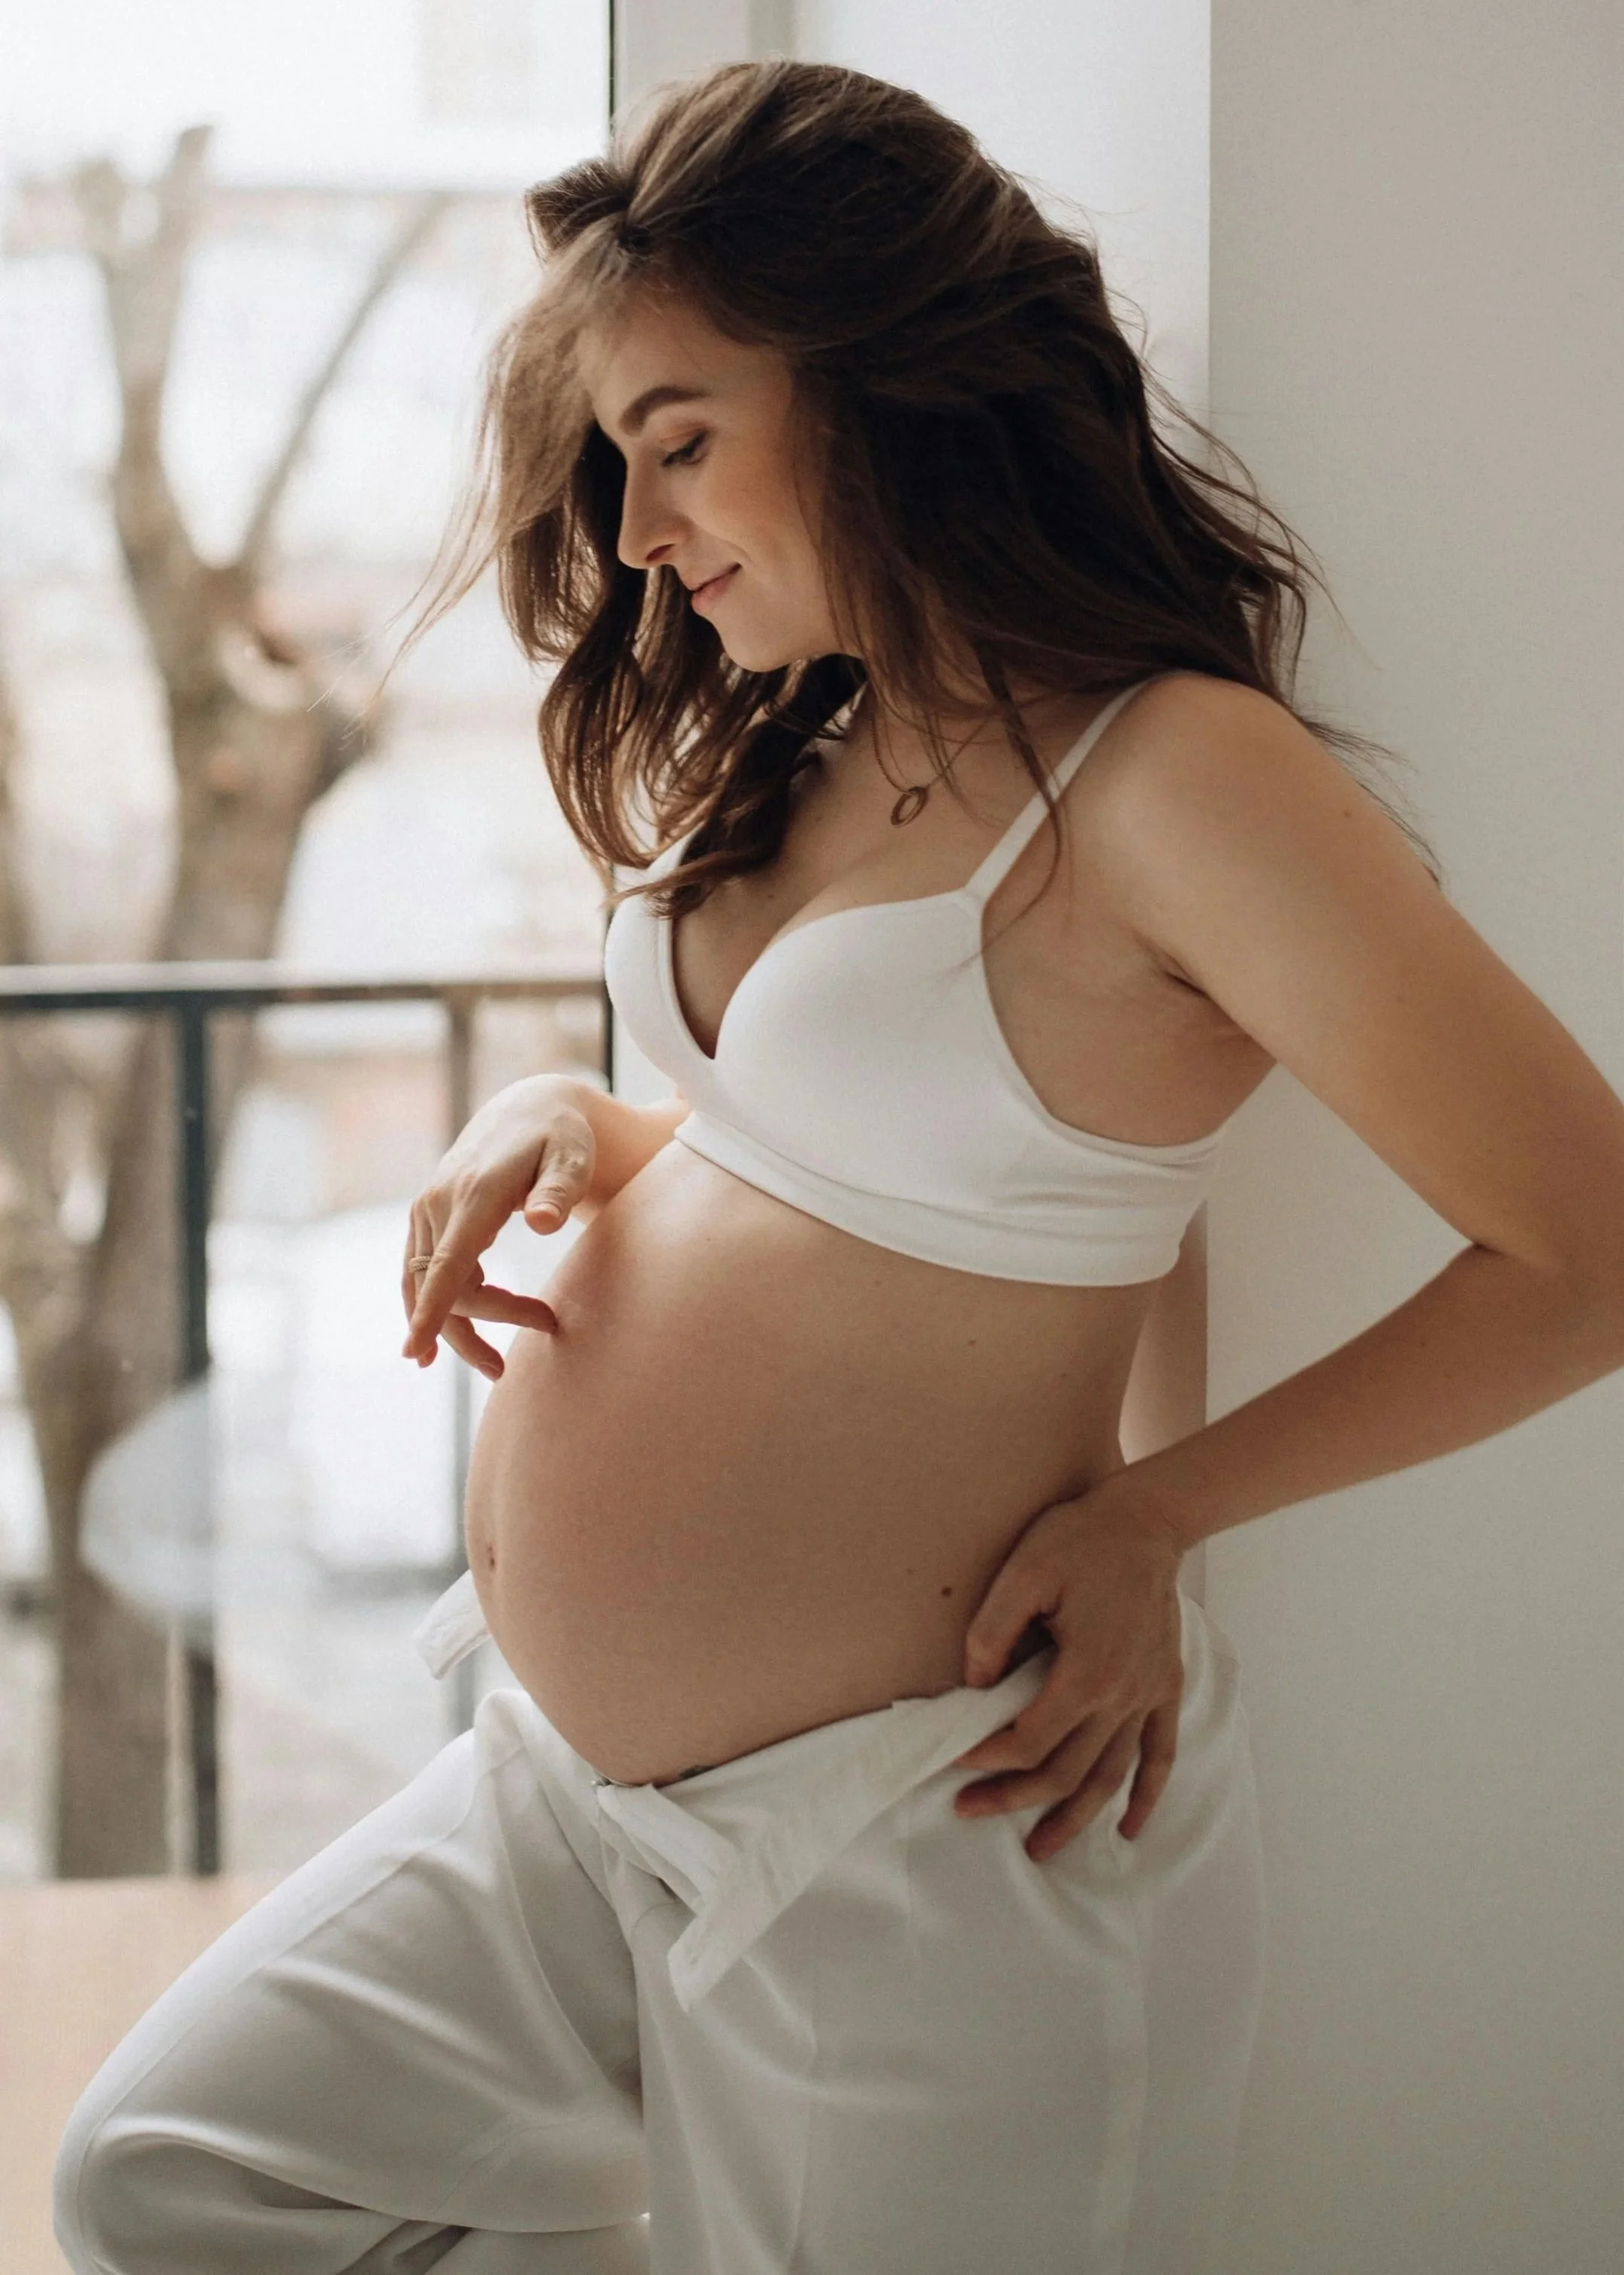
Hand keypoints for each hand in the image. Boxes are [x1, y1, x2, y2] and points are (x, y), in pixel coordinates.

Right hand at [401, 1076, 595, 1378]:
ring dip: (458, 1328)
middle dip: (488, 1322)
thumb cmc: (559, 1138)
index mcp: (474, 1194)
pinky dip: (429, 1309)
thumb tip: (546, 1223)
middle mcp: (439, 1204)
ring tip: (498, 1366)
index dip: (432, 1308)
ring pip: (426, 1286)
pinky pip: (421, 1274)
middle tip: (549, 1324)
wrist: (528, 1111)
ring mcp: (427, 1211)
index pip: (447, 1261)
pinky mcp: (427, 1219)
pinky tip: (435, 1346)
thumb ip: (560, 1189)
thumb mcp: (572, 1157)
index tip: (415, 1350)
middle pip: (444, 1285)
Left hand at [951, 1486, 1187, 1861]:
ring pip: (1110, 1776)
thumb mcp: (1023, 1573)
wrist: (1147, 1520)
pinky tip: (1130, 1828)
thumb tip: (973, 1686)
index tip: (951, 1760)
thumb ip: (992, 1633)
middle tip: (967, 1812)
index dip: (986, 1756)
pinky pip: (1160, 1754)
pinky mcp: (1165, 1686)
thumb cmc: (1081, 1540)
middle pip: (1065, 1770)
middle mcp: (1123, 1696)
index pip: (1029, 1738)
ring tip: (1040, 1849)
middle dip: (1013, 1798)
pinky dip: (1147, 1796)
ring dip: (1074, 1817)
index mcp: (1087, 1673)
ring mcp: (1148, 1695)